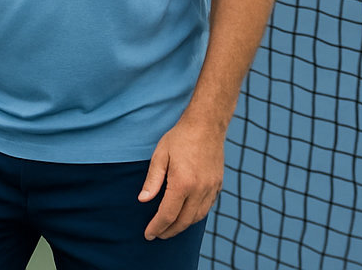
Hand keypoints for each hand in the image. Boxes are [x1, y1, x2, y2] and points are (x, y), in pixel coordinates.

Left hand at [138, 116, 224, 240]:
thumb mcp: (160, 155)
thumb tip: (143, 200)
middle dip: (169, 231)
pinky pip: (206, 208)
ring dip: (183, 226)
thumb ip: (152, 180)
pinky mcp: (217, 186)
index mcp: (183, 183)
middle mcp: (199, 190)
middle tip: (157, 235)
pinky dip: (195, 216)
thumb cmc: (179, 138)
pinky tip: (186, 214)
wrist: (206, 126)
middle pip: (184, 221)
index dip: (157, 227)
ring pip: (197, 217)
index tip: (148, 235)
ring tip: (170, 228)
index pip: (168, 214)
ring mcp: (211, 189)